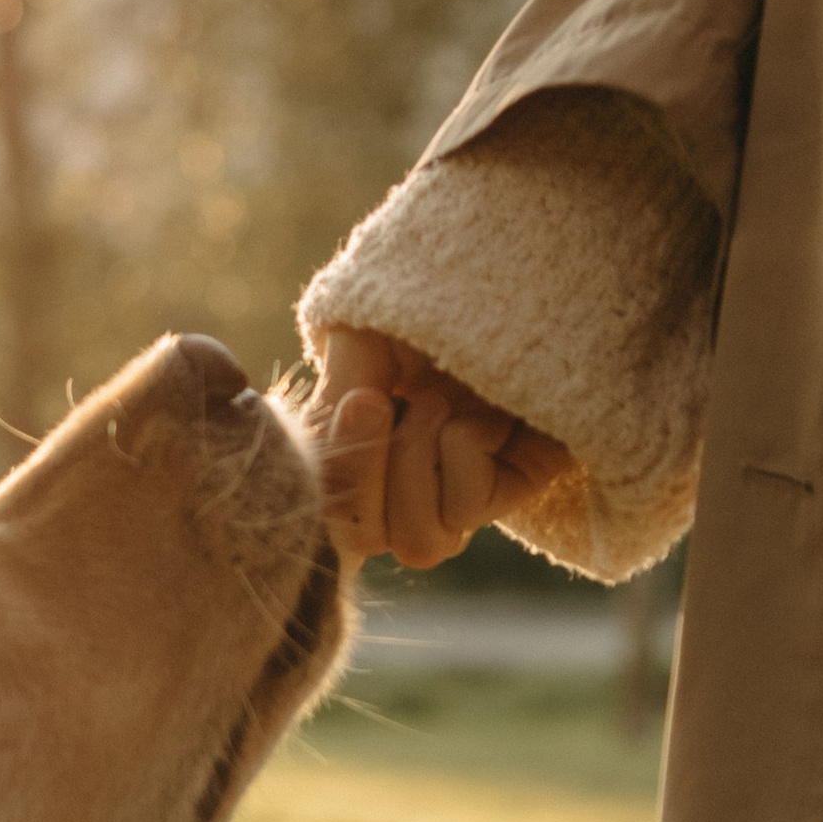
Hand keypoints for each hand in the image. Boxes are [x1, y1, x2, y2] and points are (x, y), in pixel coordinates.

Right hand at [311, 325, 573, 569]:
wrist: (508, 277)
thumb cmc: (427, 306)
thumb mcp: (359, 345)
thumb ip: (329, 404)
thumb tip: (307, 462)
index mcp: (359, 459)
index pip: (325, 518)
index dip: (331, 479)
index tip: (354, 404)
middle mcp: (407, 489)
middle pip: (364, 541)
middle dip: (364, 471)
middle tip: (379, 399)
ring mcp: (460, 494)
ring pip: (418, 544)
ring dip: (414, 464)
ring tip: (433, 404)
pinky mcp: (515, 489)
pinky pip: (467, 508)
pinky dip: (464, 452)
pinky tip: (482, 415)